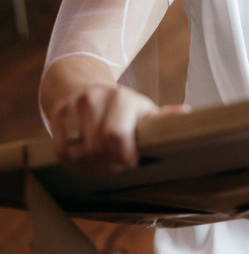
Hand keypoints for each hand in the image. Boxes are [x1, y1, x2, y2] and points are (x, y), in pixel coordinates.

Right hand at [50, 84, 189, 173]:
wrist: (85, 88)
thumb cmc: (122, 107)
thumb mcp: (143, 110)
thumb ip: (162, 118)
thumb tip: (186, 114)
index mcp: (121, 98)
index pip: (116, 136)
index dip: (123, 156)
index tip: (131, 161)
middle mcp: (94, 99)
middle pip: (98, 149)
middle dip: (109, 163)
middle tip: (118, 163)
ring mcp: (73, 106)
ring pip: (79, 154)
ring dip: (92, 165)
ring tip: (104, 161)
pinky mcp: (57, 116)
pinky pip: (63, 152)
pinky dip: (76, 162)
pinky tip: (87, 158)